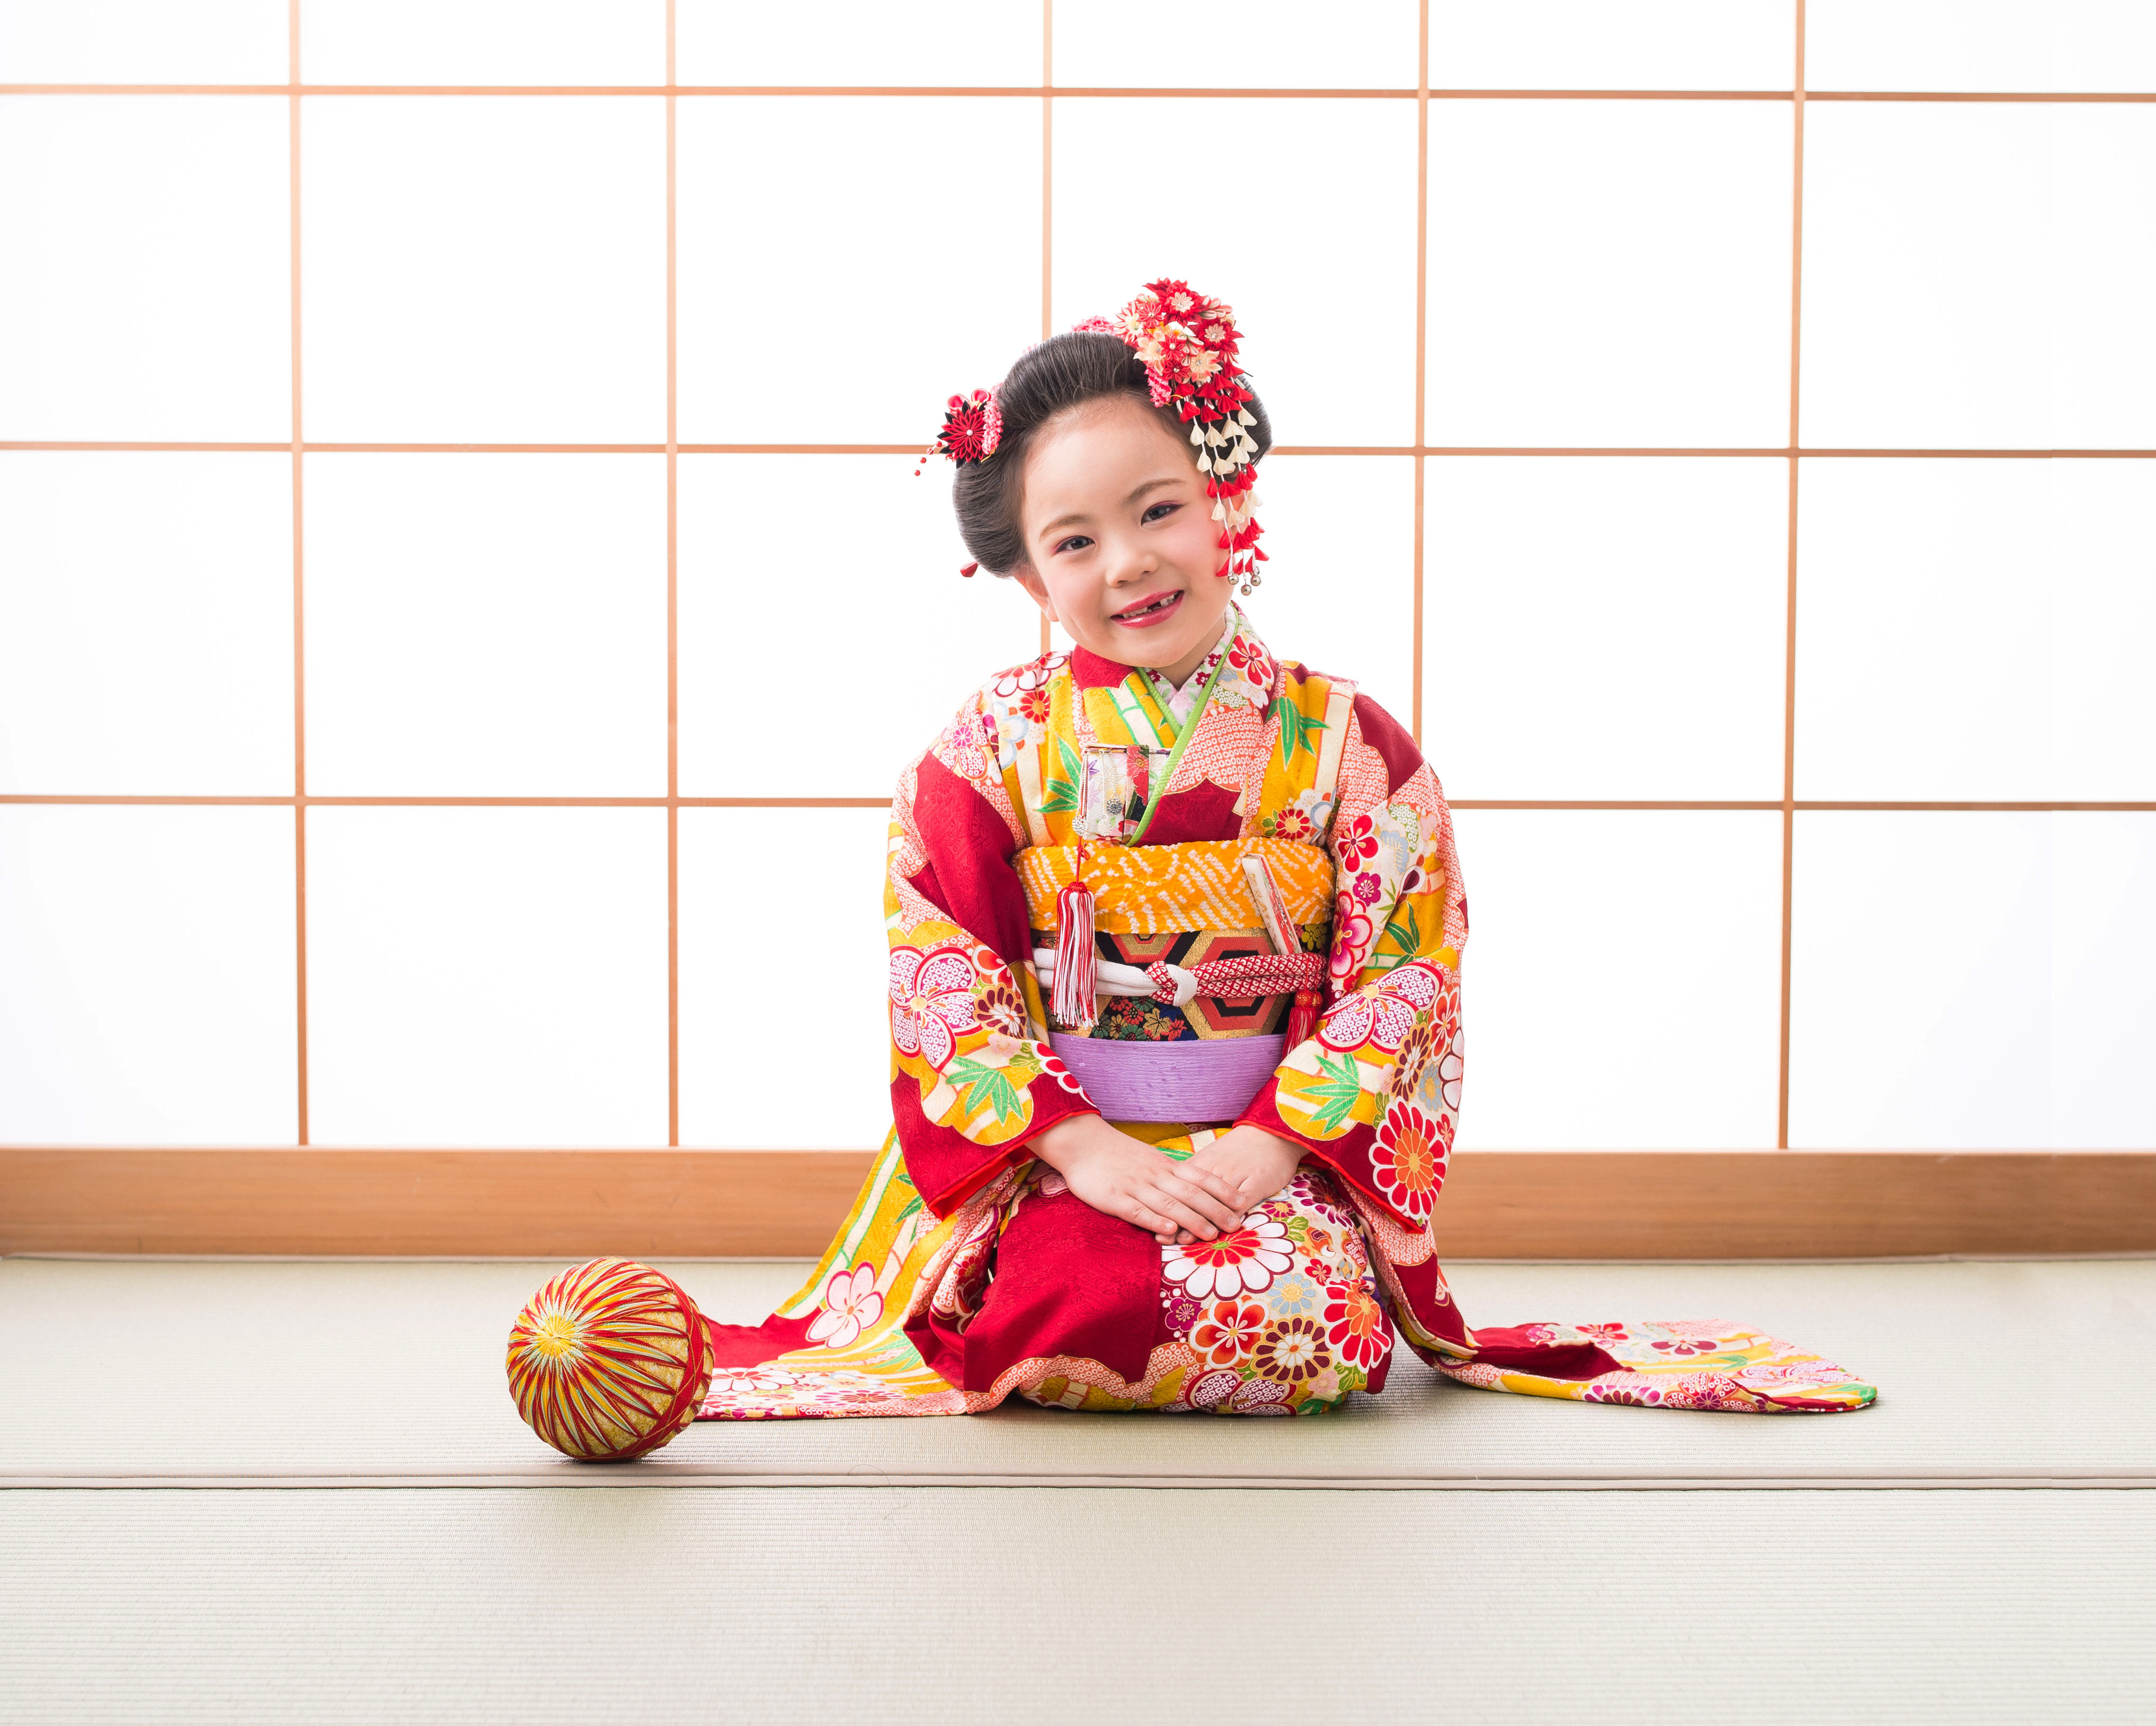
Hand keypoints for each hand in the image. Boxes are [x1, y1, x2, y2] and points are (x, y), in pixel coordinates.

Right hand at [1031, 1115, 1245, 1244]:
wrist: (1080, 1141)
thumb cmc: (1116, 1153)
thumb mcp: (1148, 1158)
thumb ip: (1169, 1173)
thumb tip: (1195, 1189)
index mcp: (1164, 1165)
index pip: (1200, 1176)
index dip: (1222, 1190)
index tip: (1242, 1203)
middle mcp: (1154, 1174)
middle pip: (1190, 1193)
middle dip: (1215, 1210)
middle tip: (1235, 1226)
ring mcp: (1134, 1186)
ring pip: (1168, 1204)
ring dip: (1192, 1220)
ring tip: (1210, 1235)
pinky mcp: (1113, 1197)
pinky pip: (1137, 1211)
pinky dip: (1155, 1221)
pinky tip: (1169, 1232)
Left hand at [1175, 1125, 1304, 1237]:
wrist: (1270, 1133)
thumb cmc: (1239, 1149)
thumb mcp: (1212, 1157)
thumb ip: (1194, 1176)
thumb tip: (1171, 1195)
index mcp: (1201, 1163)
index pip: (1180, 1188)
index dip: (1167, 1208)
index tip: (1157, 1226)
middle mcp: (1214, 1170)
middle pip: (1193, 1197)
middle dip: (1177, 1219)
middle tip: (1166, 1238)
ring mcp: (1235, 1177)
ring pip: (1213, 1203)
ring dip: (1198, 1223)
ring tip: (1186, 1239)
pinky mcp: (1255, 1184)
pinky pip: (1239, 1204)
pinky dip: (1228, 1218)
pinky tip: (1220, 1233)